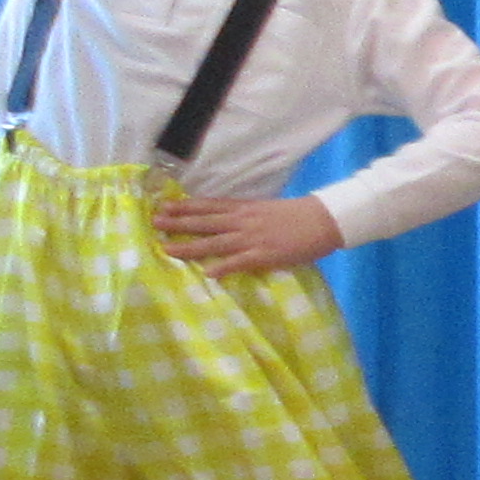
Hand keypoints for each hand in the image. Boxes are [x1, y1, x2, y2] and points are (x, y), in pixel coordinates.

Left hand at [155, 190, 341, 280]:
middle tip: (155, 222)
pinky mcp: (265, 254)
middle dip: (178, 222)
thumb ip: (245, 215)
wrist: (324, 220)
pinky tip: (208, 273)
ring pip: (215, 242)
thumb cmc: (297, 215)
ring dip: (190, 246)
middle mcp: (243, 221)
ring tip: (167, 248)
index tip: (164, 206)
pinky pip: (240, 262)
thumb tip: (225, 220)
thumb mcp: (266, 209)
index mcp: (245, 208)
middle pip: (205, 222)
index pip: (209, 206)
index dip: (185, 206)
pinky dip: (224, 267)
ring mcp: (253, 238)